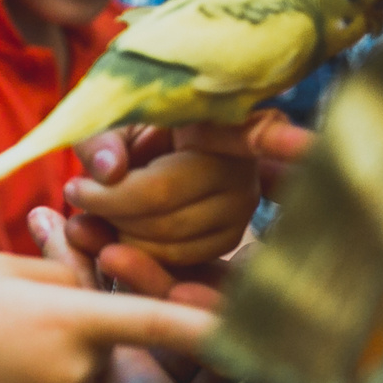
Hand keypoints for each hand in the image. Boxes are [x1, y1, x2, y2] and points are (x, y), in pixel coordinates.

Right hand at [0, 253, 216, 382]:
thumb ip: (58, 268)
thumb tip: (90, 273)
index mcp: (68, 317)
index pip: (151, 321)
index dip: (201, 325)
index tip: (249, 329)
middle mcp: (76, 370)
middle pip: (103, 342)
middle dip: (77, 329)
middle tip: (15, 322)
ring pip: (83, 378)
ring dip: (56, 365)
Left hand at [62, 126, 261, 273]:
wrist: (134, 156)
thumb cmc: (127, 129)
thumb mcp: (107, 120)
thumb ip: (101, 139)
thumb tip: (110, 168)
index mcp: (221, 122)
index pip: (256, 131)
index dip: (280, 139)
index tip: (308, 141)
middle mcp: (242, 167)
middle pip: (165, 196)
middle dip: (109, 201)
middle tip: (75, 190)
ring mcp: (242, 207)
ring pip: (167, 237)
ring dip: (115, 230)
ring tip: (87, 208)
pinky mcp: (229, 240)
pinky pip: (174, 261)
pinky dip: (133, 255)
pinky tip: (107, 237)